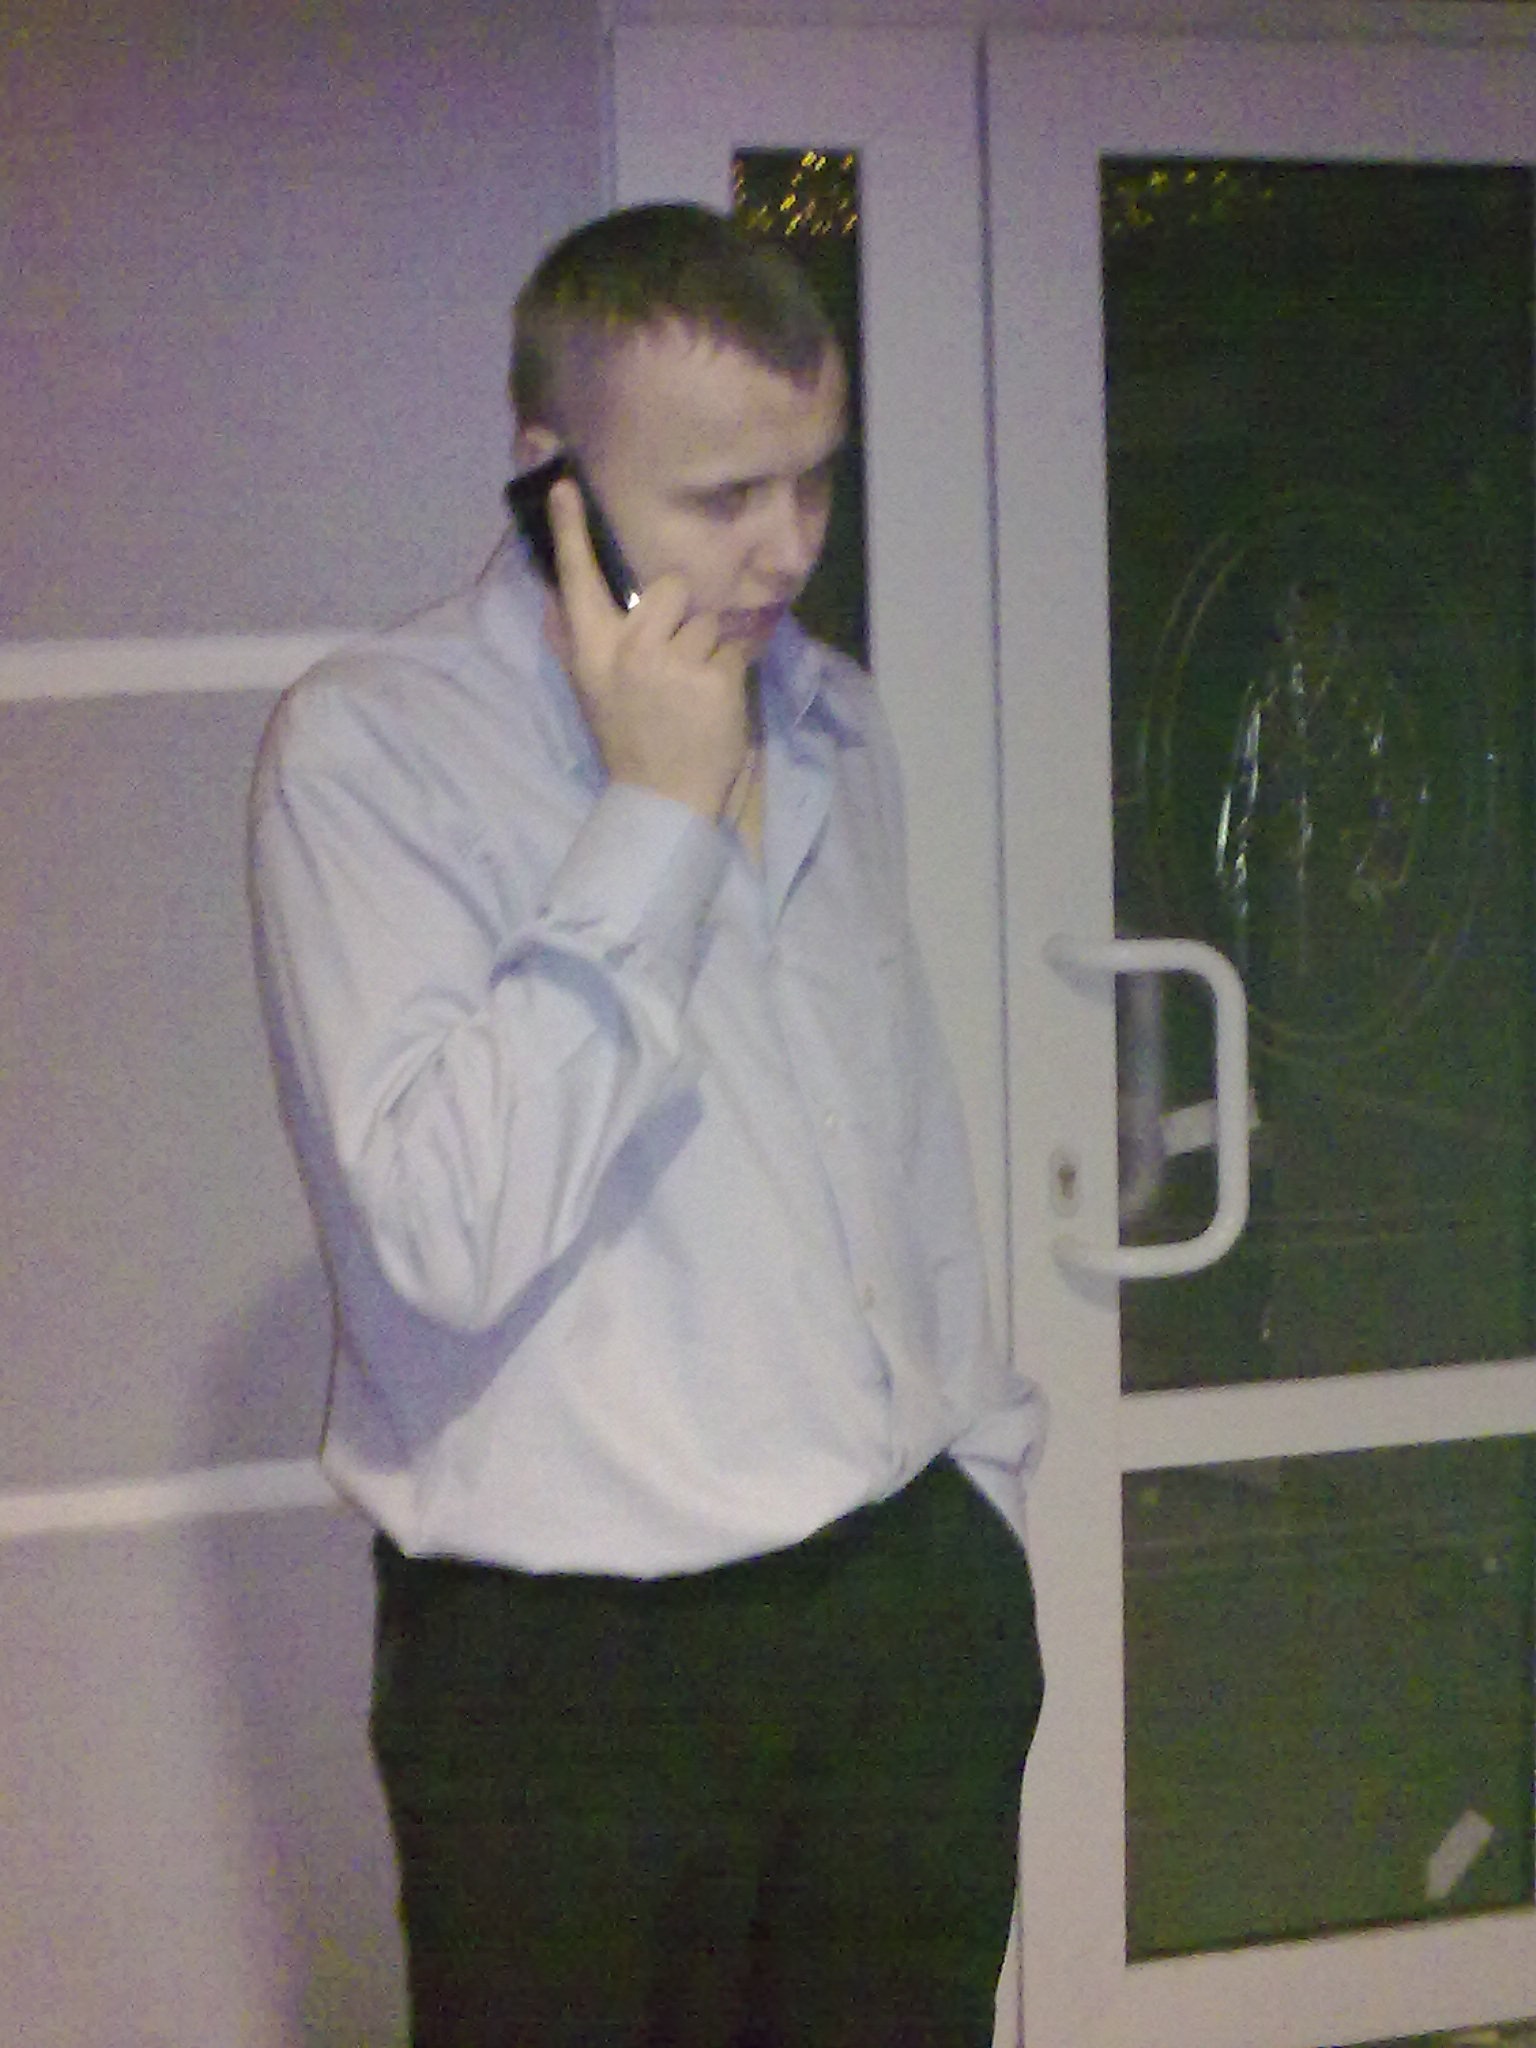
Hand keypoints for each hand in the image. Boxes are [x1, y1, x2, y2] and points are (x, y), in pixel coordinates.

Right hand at [546, 478, 750, 819]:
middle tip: (674, 660)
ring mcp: (673, 665)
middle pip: (670, 588)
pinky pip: (735, 650)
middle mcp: (629, 650)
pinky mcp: (714, 681)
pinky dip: (732, 673)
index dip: (572, 531)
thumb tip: (554, 598)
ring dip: (709, 649)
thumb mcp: (590, 693)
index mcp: (593, 652)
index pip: (579, 580)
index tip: (567, 484)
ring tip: (693, 690)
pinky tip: (714, 704)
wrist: (662, 800)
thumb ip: (574, 642)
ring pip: (709, 619)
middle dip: (682, 614)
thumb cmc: (628, 741)